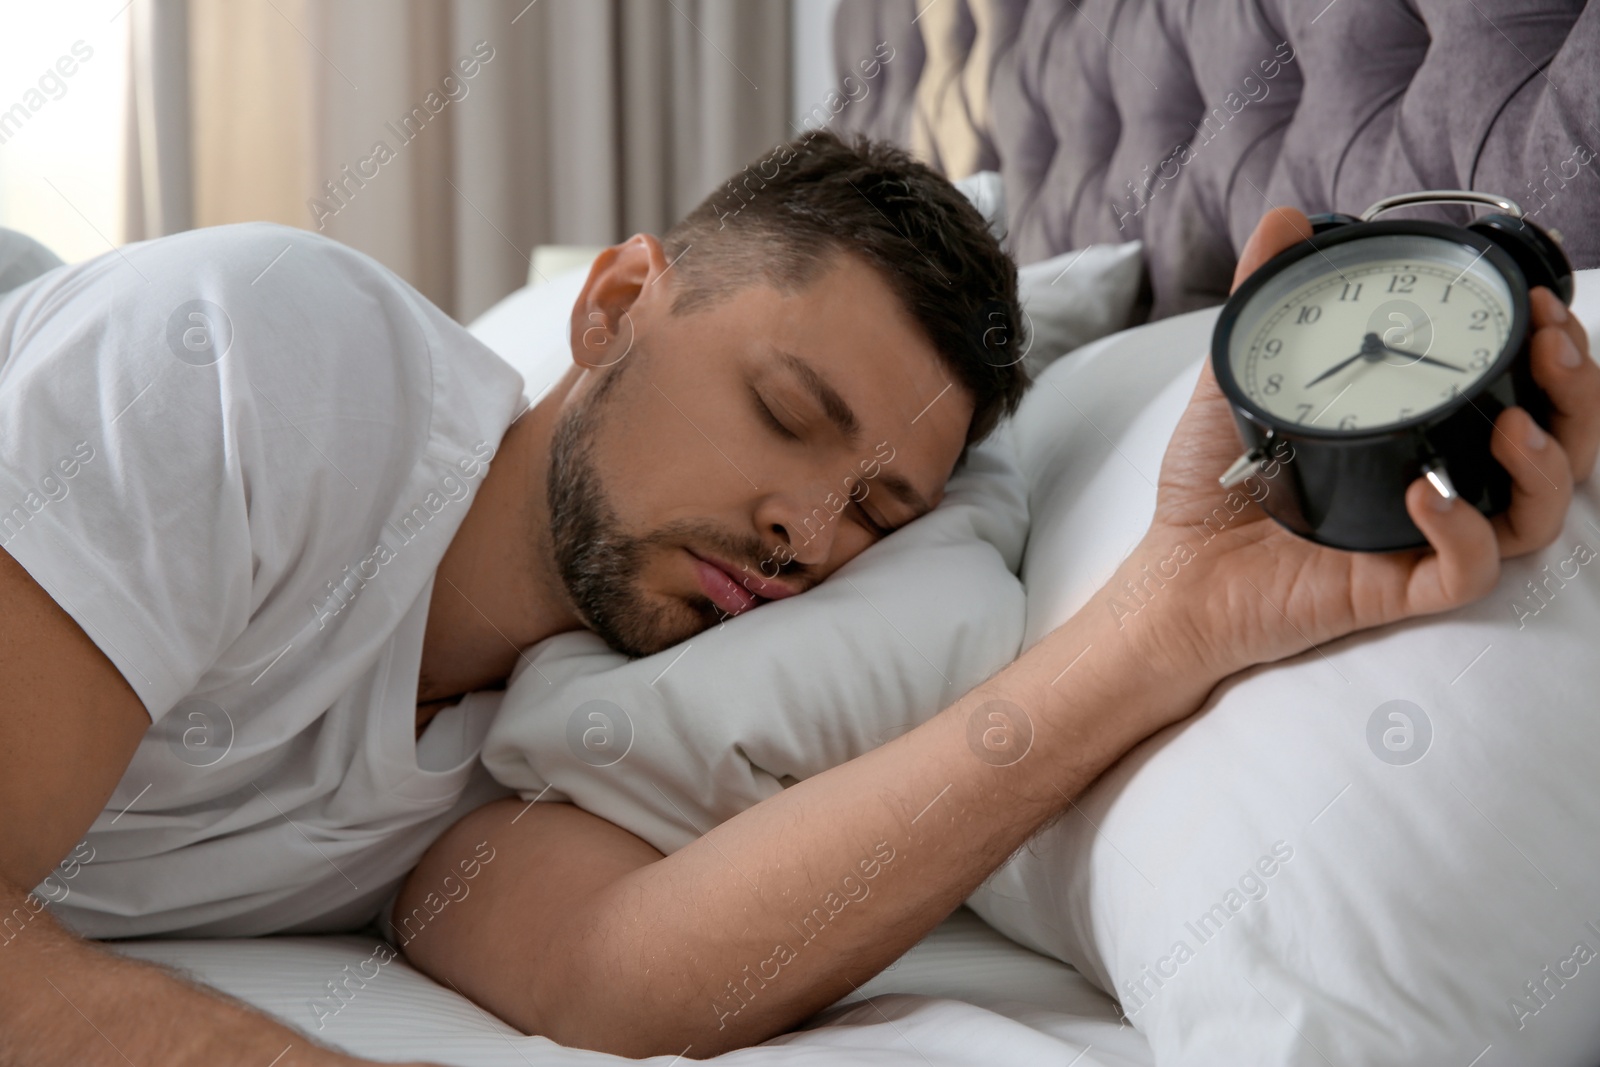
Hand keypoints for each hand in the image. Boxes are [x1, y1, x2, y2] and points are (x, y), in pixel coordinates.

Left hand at [1132, 207, 1599, 679]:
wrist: (1173, 568)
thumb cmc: (1213, 482)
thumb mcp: (1237, 376)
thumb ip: (1265, 295)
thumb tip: (1286, 218)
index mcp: (1419, 427)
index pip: (1521, 385)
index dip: (1555, 344)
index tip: (1542, 296)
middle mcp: (1437, 477)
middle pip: (1558, 442)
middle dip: (1578, 391)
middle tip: (1550, 342)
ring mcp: (1422, 534)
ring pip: (1535, 512)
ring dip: (1548, 461)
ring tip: (1517, 424)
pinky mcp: (1397, 587)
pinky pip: (1466, 571)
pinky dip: (1463, 532)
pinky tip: (1429, 493)